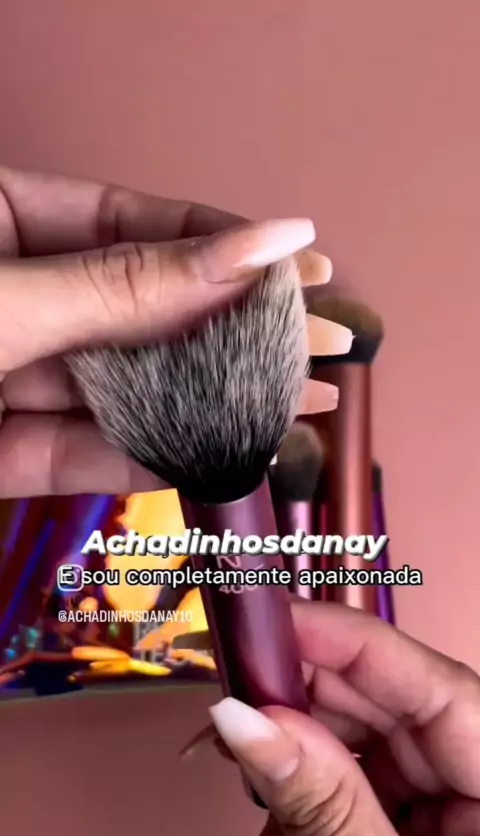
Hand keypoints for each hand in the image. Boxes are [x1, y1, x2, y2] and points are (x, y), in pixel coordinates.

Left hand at [0, 166, 333, 497]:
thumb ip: (125, 288)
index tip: (299, 261)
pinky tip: (218, 455)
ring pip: (116, 390)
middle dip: (228, 331)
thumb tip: (255, 250)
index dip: (217, 244)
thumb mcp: (10, 300)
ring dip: (203, 404)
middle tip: (321, 342)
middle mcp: (17, 299)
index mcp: (2, 223)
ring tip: (296, 404)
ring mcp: (7, 377)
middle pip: (136, 312)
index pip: (127, 224)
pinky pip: (76, 455)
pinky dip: (143, 460)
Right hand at [186, 601, 479, 835]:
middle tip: (232, 710)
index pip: (431, 680)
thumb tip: (246, 721)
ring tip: (263, 822)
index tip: (266, 621)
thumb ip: (325, 805)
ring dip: (291, 780)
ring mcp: (444, 813)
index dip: (345, 640)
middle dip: (299, 713)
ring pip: (353, 753)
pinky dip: (302, 817)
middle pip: (381, 710)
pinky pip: (349, 797)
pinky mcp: (412, 834)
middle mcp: (476, 785)